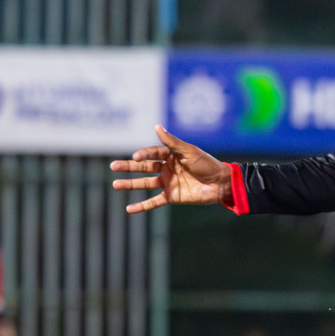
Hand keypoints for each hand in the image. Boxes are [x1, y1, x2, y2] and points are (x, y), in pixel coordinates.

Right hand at [110, 126, 231, 213]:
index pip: (152, 153)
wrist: (221, 183)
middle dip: (129, 167)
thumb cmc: (207, 164)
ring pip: (145, 183)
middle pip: (144, 167)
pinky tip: (129, 208)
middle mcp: (167, 168)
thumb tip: (157, 126)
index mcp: (171, 155)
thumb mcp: (189, 151)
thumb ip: (172, 142)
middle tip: (113, 166)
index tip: (136, 156)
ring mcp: (168, 183)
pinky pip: (154, 202)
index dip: (144, 154)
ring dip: (130, 184)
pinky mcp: (172, 197)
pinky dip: (142, 206)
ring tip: (115, 184)